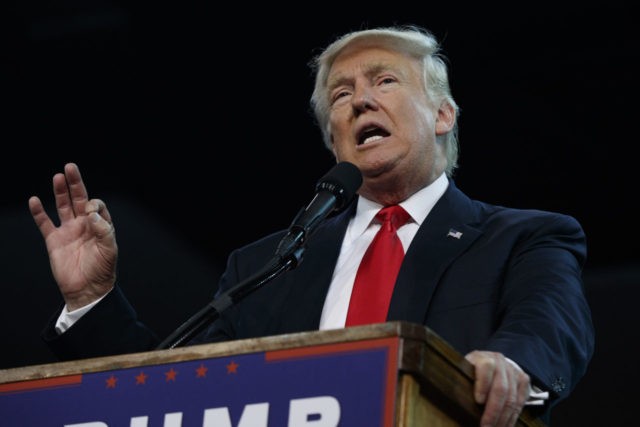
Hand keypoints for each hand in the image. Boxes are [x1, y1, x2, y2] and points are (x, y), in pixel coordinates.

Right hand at [29, 163, 117, 310]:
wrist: (87, 290)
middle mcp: (84, 225)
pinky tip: (34, 200)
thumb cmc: (103, 270)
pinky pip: (45, 223)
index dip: (94, 203)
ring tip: (58, 177)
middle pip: (79, 199)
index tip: (90, 211)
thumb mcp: (110, 249)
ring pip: (63, 206)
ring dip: (60, 192)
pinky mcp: (54, 240)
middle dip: (75, 183)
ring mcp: (69, 231)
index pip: (96, 205)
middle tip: (70, 167)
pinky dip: (38, 212)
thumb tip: (90, 213)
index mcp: (100, 225)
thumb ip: (103, 229)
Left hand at [465, 350, 530, 426]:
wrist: (488, 363)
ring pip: (512, 398)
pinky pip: (520, 401)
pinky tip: (506, 425)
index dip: (483, 385)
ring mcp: (513, 370)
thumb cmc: (470, 373)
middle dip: (493, 411)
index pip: (486, 367)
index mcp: (481, 357)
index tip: (478, 401)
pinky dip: (513, 417)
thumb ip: (461, 384)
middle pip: (500, 388)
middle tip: (486, 426)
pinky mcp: (523, 379)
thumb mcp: (462, 374)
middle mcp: (499, 361)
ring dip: (504, 418)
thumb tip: (457, 402)